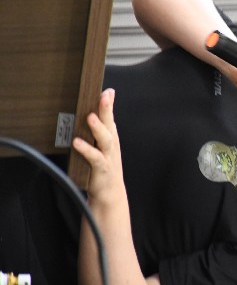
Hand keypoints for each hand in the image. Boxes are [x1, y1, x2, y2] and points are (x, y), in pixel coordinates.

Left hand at [72, 89, 125, 209]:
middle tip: (104, 95)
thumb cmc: (103, 168)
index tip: (108, 90)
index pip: (111, 118)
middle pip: (110, 124)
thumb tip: (87, 115)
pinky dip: (86, 149)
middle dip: (107, 109)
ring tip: (90, 117)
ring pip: (105, 139)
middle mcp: (111, 145)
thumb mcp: (101, 148)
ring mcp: (108, 157)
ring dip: (98, 128)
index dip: (110, 104)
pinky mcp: (102, 169)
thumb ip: (96, 132)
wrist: (110, 194)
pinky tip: (77, 142)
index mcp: (111, 139)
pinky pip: (95, 158)